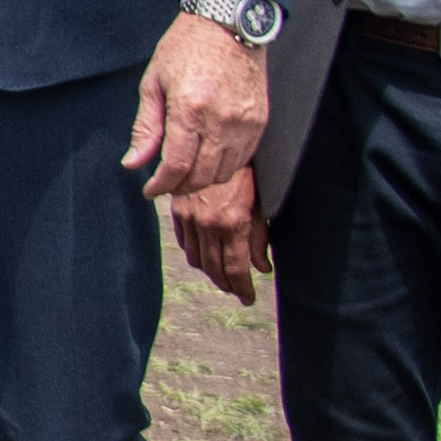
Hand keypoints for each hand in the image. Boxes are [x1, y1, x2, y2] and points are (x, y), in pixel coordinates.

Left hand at [119, 11, 264, 201]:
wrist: (227, 23)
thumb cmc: (185, 48)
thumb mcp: (154, 83)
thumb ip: (145, 128)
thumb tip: (133, 163)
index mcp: (189, 109)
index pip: (176, 165)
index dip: (161, 185)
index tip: (149, 190)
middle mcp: (221, 120)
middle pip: (201, 176)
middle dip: (179, 187)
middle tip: (165, 184)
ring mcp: (245, 123)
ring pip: (224, 172)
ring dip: (202, 180)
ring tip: (185, 173)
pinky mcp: (260, 121)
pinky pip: (243, 159)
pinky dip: (224, 167)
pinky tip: (208, 159)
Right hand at [168, 163, 266, 301]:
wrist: (220, 142)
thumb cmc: (249, 171)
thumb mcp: (262, 204)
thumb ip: (261, 238)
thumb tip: (262, 267)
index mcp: (233, 223)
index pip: (235, 268)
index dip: (242, 288)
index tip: (248, 298)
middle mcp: (208, 223)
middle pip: (214, 268)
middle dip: (227, 284)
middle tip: (237, 291)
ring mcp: (190, 216)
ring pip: (197, 258)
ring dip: (210, 272)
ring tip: (223, 276)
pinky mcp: (178, 208)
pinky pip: (184, 241)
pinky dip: (195, 253)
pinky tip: (205, 255)